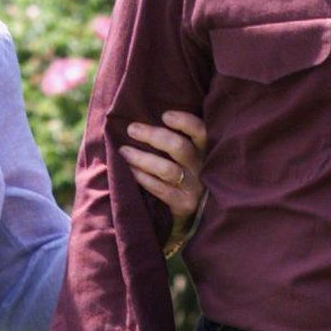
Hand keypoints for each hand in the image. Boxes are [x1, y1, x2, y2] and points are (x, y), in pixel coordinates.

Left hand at [122, 111, 207, 255]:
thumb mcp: (190, 156)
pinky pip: (160, 189)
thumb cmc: (185, 174)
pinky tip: (129, 170)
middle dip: (153, 136)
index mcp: (206, 151)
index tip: (164, 116)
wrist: (192, 214)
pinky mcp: (184, 204)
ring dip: (142, 158)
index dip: (185, 122)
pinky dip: (142, 177)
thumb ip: (178, 138)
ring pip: (167, 170)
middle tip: (132, 129)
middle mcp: (203, 168)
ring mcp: (195, 188)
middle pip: (180, 148)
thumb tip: (145, 116)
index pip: (201, 131)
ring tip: (123, 151)